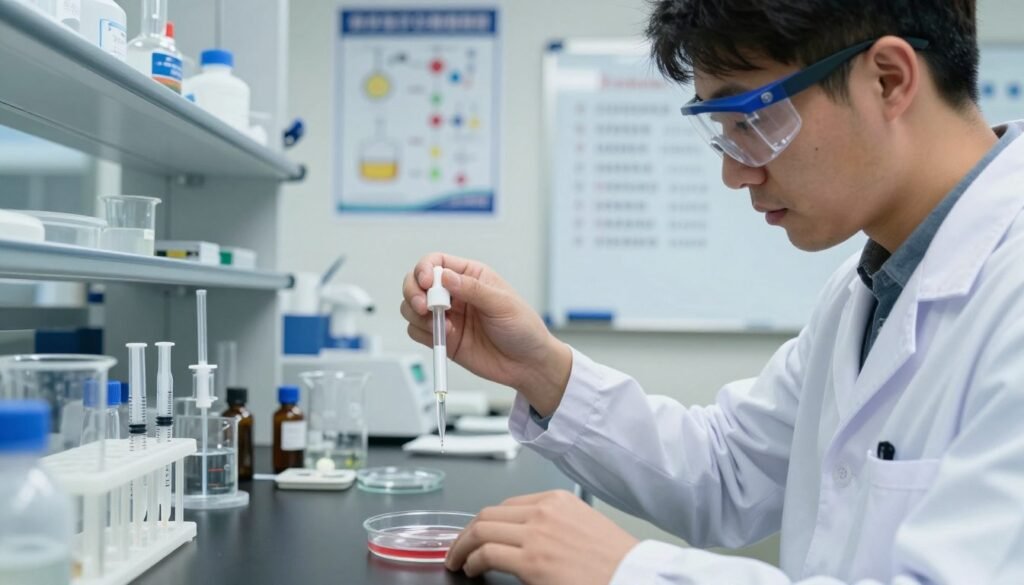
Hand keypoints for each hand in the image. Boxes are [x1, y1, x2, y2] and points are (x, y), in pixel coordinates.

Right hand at [401, 253, 571, 415]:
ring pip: (411, 307)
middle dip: (413, 292)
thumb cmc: (523, 329)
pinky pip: (416, 331)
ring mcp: (446, 316)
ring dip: (418, 315)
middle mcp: (454, 294)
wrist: (527, 365)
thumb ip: (473, 290)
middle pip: (416, 283)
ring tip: (443, 327)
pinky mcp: (442, 338)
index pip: (436, 262)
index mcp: (470, 276)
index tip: (427, 284)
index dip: (424, 269)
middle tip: (424, 307)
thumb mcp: (503, 304)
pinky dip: (424, 334)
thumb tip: (444, 277)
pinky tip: (446, 337)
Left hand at [446, 490, 639, 584]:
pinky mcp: (531, 561)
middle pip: (489, 514)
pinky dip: (472, 561)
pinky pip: (486, 554)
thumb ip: (553, 525)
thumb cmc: (615, 561)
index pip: (508, 505)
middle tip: (458, 547)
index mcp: (557, 500)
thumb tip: (527, 539)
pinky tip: (471, 569)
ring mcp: (536, 535)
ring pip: (481, 529)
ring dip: (462, 546)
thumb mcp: (583, 526)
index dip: (486, 522)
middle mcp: (544, 511)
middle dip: (467, 532)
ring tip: (458, 560)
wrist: (633, 576)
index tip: (478, 533)